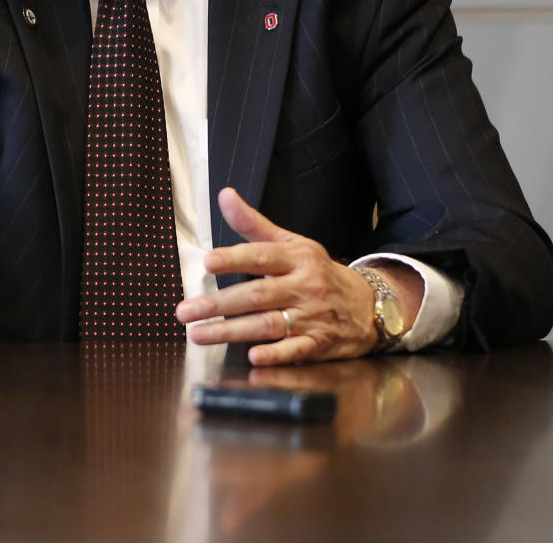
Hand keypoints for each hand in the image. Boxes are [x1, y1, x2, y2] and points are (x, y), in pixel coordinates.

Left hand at [176, 188, 386, 364]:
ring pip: (268, 324)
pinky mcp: (319, 345)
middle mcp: (304, 286)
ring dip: (231, 332)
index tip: (207, 262)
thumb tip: (225, 195)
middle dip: (218, 304)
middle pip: (257, 295)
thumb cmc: (319, 271)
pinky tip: (253, 357)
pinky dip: (275, 354)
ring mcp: (312, 317)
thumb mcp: (292, 243)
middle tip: (185, 311)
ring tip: (198, 334)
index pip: (261, 256)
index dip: (234, 259)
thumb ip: (254, 224)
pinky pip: (295, 351)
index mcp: (296, 258)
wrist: (368, 306)